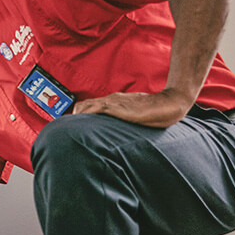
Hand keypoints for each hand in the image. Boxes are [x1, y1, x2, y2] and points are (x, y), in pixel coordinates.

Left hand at [72, 88, 193, 127]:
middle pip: (83, 105)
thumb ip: (125, 121)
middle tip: (65, 130)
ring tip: (68, 130)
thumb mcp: (136, 116)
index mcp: (115, 102)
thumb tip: (117, 134)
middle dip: (72, 117)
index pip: (91, 106)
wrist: (170, 103)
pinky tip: (79, 125)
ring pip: (86, 106)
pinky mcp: (117, 106)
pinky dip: (84, 115)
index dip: (79, 115)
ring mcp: (113, 102)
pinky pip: (95, 108)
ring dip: (75, 117)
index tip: (71, 127)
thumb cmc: (156, 111)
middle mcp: (111, 99)